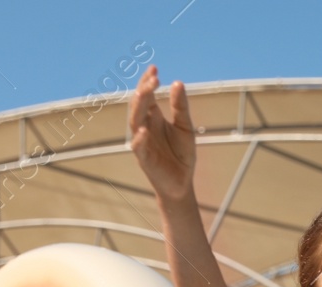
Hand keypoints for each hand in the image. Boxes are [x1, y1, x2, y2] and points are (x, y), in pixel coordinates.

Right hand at [129, 65, 196, 203]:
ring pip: (135, 122)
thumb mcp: (185, 128)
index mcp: (153, 118)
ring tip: (146, 92)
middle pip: (139, 105)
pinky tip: (143, 131)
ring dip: (139, 107)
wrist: (182, 183)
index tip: (154, 68)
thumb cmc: (181, 155)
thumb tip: (178, 83)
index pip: (147, 96)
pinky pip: (138, 148)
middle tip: (153, 78)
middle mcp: (145, 127)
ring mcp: (142, 142)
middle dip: (144, 90)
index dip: (148, 82)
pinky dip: (139, 140)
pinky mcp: (144, 159)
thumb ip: (181, 107)